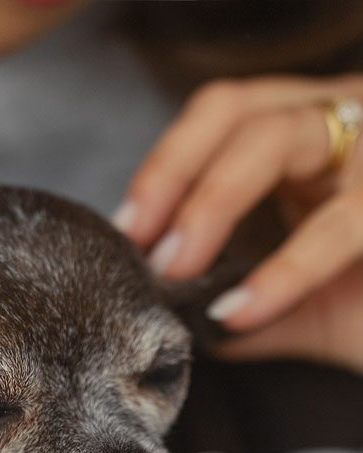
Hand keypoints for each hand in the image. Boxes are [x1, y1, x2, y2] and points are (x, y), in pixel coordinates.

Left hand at [114, 75, 362, 373]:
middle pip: (242, 112)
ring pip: (280, 135)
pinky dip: (284, 269)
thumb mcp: (306, 307)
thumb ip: (249, 305)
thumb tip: (182, 322)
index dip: (168, 165)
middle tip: (151, 251)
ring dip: (213, 201)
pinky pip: (343, 221)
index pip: (225, 115)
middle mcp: (350, 122)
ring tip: (181, 270)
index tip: (130, 229)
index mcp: (317, 140)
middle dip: (178, 178)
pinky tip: (241, 310)